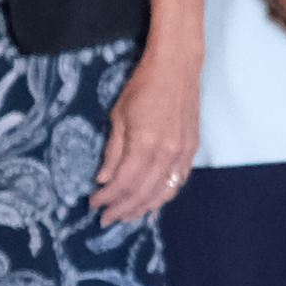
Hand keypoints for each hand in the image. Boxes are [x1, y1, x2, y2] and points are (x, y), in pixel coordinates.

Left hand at [92, 38, 202, 223]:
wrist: (178, 67)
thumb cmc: (143, 86)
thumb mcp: (118, 115)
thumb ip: (113, 150)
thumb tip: (104, 178)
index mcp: (144, 143)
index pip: (123, 183)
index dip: (107, 197)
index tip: (93, 203)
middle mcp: (166, 153)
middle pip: (142, 193)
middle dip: (122, 209)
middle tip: (105, 218)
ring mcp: (183, 153)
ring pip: (162, 193)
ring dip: (142, 208)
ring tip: (126, 216)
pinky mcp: (192, 150)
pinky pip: (178, 182)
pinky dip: (163, 196)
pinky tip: (151, 202)